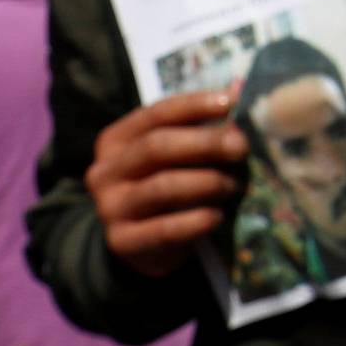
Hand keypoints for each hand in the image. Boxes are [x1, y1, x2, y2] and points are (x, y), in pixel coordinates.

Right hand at [85, 90, 246, 277]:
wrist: (137, 245)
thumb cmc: (161, 187)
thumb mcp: (171, 158)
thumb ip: (196, 132)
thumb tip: (234, 100)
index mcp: (115, 141)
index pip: (155, 114)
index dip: (193, 105)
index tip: (228, 103)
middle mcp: (105, 171)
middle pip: (157, 146)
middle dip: (204, 143)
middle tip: (239, 148)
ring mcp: (110, 208)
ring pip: (163, 186)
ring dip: (207, 183)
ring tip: (233, 186)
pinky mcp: (123, 241)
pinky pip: (166, 229)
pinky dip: (198, 220)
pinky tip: (217, 216)